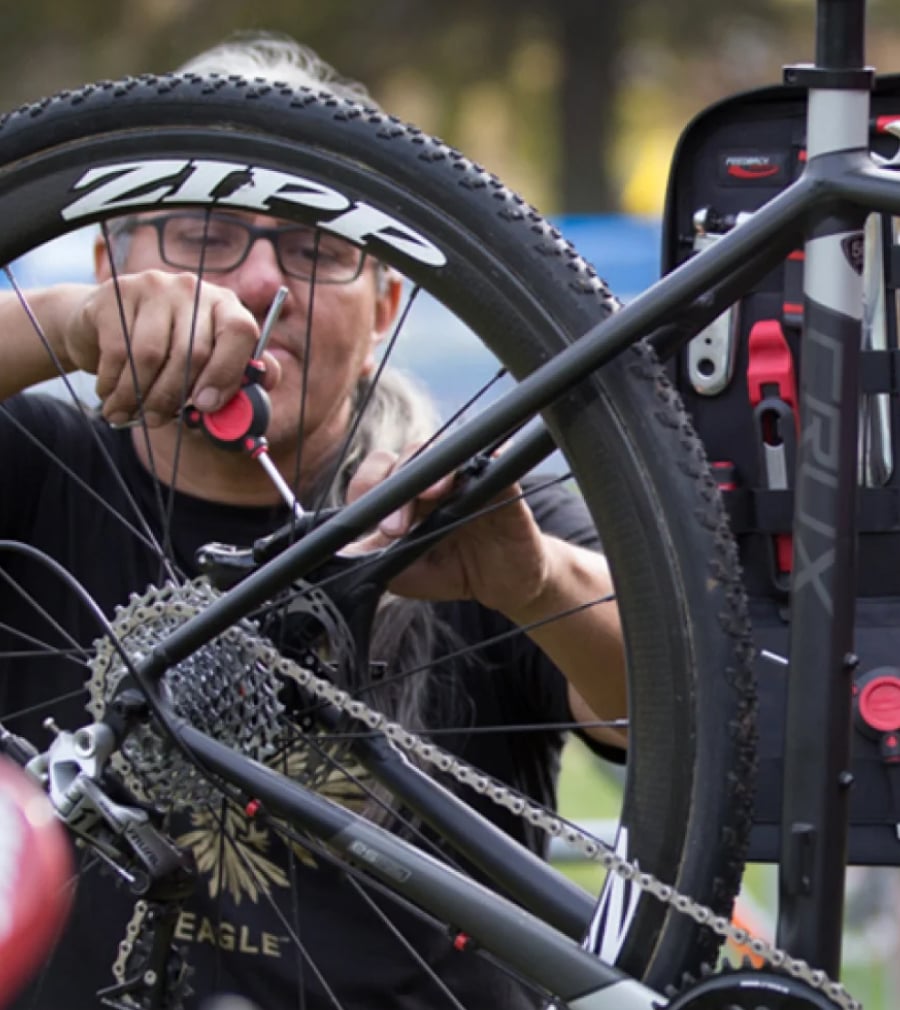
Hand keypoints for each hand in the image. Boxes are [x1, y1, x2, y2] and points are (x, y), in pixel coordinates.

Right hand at [63, 271, 279, 426]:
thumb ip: (230, 384)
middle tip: (156, 420)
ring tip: (126, 414)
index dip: (226, 372)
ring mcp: (155, 286)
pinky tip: (110, 397)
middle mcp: (194, 290)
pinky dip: (112, 383)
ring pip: (150, 355)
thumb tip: (248, 411)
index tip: (206, 405)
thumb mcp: (202, 365)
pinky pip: (117, 350)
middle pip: (192, 352)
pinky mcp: (118, 292)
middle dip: (172, 397)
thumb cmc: (167, 354)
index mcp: (226, 307)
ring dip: (137, 395)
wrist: (108, 324)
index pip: (240, 332)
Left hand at [345, 446, 549, 615]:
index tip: (362, 518)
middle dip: (397, 488)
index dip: (366, 485)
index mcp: (407, 496)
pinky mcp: (504, 487)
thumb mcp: (405, 574)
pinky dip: (493, 461)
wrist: (505, 586)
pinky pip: (498, 465)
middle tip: (396, 528)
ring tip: (433, 495)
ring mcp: (469, 480)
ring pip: (448, 455)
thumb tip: (335, 559)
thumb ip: (372, 561)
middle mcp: (435, 481)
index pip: (380, 473)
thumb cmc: (453, 571)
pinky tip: (489, 465)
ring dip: (437, 472)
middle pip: (410, 459)